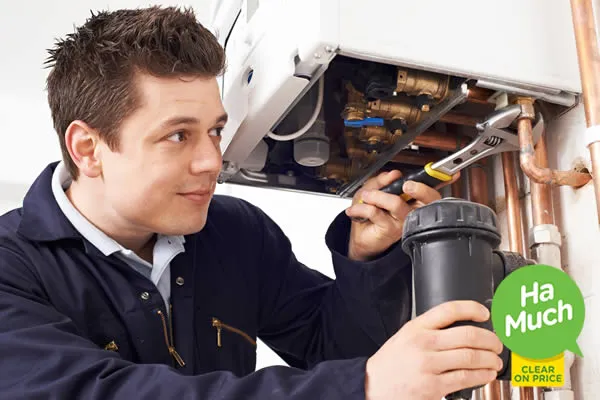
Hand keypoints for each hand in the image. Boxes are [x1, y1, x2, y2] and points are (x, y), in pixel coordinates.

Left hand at [345, 170, 457, 260]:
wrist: (360, 236)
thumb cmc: (369, 213)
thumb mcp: (372, 189)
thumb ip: (382, 180)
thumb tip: (393, 174)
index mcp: (412, 198)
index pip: (431, 189)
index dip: (443, 180)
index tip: (451, 173)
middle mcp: (412, 210)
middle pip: (427, 198)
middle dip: (417, 188)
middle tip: (404, 184)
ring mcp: (403, 221)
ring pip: (396, 203)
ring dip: (377, 196)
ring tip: (367, 196)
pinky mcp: (390, 230)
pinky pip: (377, 212)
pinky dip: (362, 207)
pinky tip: (356, 210)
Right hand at [364, 300, 503, 399]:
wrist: (372, 387)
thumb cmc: (390, 364)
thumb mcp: (404, 337)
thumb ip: (428, 331)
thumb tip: (461, 328)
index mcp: (416, 328)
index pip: (448, 310)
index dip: (471, 309)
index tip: (484, 313)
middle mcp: (423, 344)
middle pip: (467, 335)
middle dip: (490, 339)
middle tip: (497, 343)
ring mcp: (428, 365)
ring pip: (471, 357)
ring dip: (490, 359)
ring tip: (495, 360)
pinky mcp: (432, 387)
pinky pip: (465, 378)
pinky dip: (482, 375)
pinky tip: (486, 374)